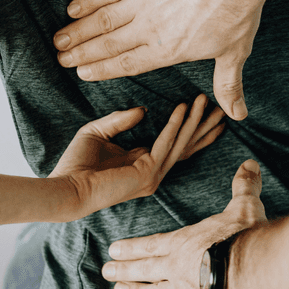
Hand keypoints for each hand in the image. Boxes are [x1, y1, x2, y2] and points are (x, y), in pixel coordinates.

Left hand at [51, 94, 224, 217]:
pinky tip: (182, 108)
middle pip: (186, 146)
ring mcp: (152, 175)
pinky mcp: (147, 174)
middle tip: (222, 108)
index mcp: (143, 163)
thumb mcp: (98, 132)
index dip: (191, 128)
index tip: (205, 110)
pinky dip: (174, 125)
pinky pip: (165, 144)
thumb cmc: (76, 164)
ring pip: (180, 143)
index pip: (175, 144)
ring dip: (194, 121)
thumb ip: (120, 120)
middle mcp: (152, 172)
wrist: (66, 187)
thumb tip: (143, 109)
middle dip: (204, 126)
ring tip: (205, 100)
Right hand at [53, 0, 280, 120]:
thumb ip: (227, 85)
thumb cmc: (237, 10)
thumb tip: (237, 114)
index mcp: (167, 51)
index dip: (102, 70)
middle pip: (108, 44)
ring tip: (59, 40)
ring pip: (102, 20)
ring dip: (78, 31)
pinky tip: (73, 8)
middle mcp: (149, 29)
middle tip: (61, 60)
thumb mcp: (234, 52)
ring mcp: (143, 0)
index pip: (127, 64)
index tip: (83, 73)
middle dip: (82, 54)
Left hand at [102, 159, 266, 288]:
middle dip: (124, 270)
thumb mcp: (244, 206)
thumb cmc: (245, 236)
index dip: (132, 247)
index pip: (152, 244)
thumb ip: (243, 187)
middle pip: (144, 268)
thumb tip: (249, 164)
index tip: (113, 249)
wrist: (249, 270)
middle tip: (106, 272)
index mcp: (184, 242)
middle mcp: (176, 267)